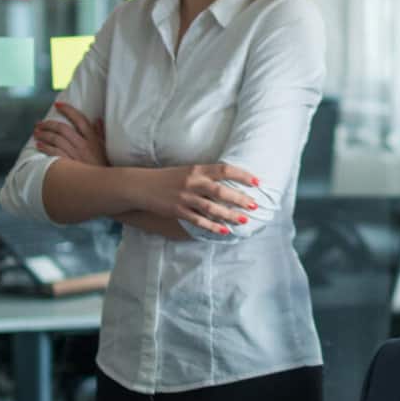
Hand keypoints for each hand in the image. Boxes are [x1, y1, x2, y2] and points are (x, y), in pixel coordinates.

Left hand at [33, 102, 105, 166]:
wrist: (102, 184)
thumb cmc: (103, 167)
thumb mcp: (105, 149)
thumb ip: (100, 134)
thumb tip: (97, 120)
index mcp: (93, 139)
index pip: (80, 119)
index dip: (68, 110)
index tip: (58, 105)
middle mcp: (83, 145)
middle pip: (63, 129)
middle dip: (49, 124)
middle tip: (40, 123)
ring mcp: (75, 155)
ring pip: (56, 139)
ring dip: (44, 134)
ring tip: (36, 132)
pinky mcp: (68, 165)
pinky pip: (53, 153)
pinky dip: (45, 147)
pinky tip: (39, 145)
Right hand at [145, 162, 259, 236]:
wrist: (142, 185)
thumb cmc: (168, 178)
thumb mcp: (187, 171)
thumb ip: (206, 175)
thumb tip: (230, 181)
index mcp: (197, 169)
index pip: (225, 169)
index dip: (242, 175)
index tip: (257, 182)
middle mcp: (193, 182)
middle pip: (221, 191)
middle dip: (240, 198)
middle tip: (254, 205)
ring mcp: (185, 197)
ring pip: (212, 207)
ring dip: (229, 215)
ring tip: (244, 220)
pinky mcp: (177, 210)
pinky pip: (198, 220)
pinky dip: (212, 226)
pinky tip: (224, 231)